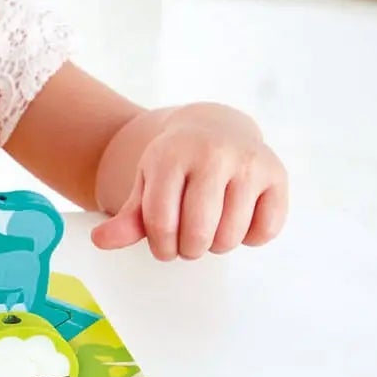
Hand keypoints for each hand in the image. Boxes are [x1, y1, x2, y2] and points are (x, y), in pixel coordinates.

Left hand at [90, 113, 287, 260]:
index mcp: (170, 155)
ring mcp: (247, 162)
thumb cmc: (176, 164)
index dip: (161, 246)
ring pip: (231, 237)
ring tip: (211, 227)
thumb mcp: (147, 183)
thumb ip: (127, 217)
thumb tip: (100, 241)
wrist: (215, 127)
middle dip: (189, 250)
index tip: (164, 245)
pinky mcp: (276, 174)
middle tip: (188, 241)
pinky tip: (239, 217)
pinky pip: (265, 231)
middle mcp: (212, 153)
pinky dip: (250, 237)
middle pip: (198, 233)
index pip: (161, 223)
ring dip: (217, 245)